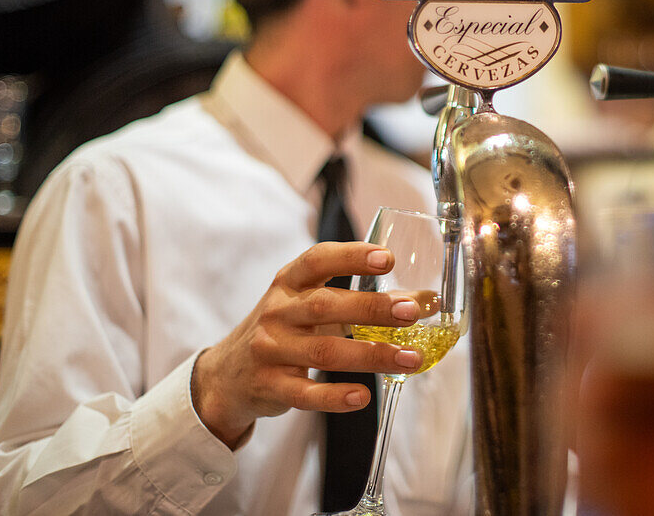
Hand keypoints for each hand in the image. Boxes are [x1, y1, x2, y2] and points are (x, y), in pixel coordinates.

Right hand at [191, 241, 422, 447]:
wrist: (228, 374)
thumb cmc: (286, 330)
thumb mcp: (313, 306)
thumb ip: (363, 301)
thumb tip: (425, 300)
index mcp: (289, 283)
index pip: (317, 260)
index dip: (351, 256)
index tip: (387, 258)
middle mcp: (277, 312)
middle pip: (325, 306)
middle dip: (371, 308)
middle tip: (411, 312)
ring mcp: (270, 350)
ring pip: (324, 352)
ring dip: (372, 356)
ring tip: (411, 358)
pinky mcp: (270, 386)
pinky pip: (305, 393)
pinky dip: (335, 397)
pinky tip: (363, 397)